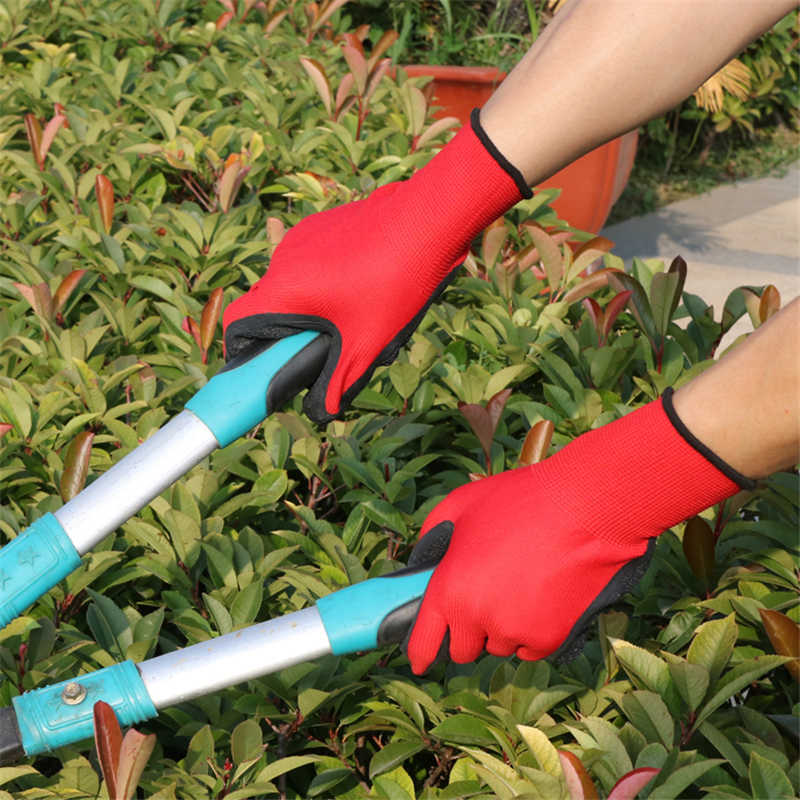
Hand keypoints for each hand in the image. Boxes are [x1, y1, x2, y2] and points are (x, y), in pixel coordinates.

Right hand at [223, 111, 528, 421]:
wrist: (426, 221)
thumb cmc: (394, 283)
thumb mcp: (366, 342)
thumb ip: (338, 380)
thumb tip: (321, 413)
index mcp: (284, 291)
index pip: (237, 325)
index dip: (242, 353)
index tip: (264, 369)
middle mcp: (283, 261)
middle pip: (269, 307)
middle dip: (292, 333)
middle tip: (325, 349)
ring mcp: (301, 239)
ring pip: (294, 285)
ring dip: (313, 307)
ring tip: (357, 315)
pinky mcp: (321, 226)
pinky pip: (311, 262)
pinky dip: (326, 281)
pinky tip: (365, 284)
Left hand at [406, 391, 748, 673]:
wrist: (585, 509)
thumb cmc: (520, 501)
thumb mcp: (461, 505)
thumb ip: (434, 534)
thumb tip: (428, 559)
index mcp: (450, 589)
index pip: (423, 642)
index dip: (420, 653)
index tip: (419, 661)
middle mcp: (478, 618)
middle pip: (463, 649)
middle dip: (468, 630)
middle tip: (484, 597)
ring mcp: (515, 631)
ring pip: (499, 645)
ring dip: (502, 626)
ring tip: (522, 584)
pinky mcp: (550, 639)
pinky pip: (531, 646)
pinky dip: (532, 630)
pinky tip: (542, 596)